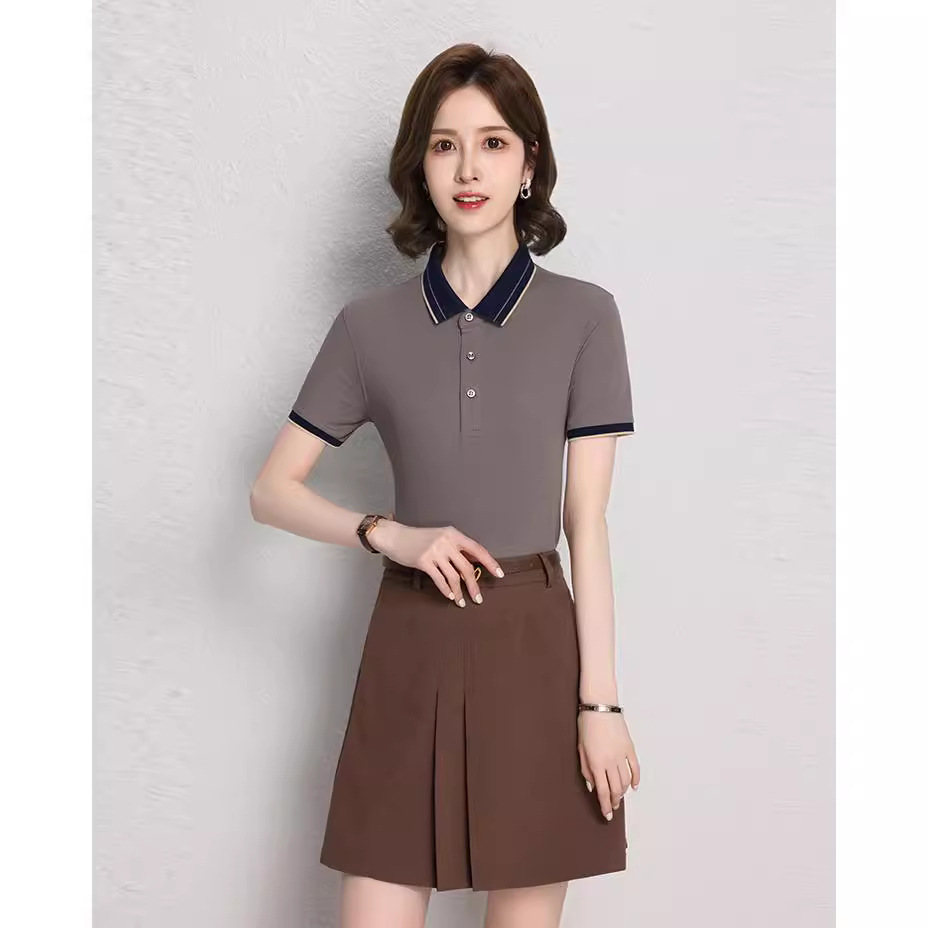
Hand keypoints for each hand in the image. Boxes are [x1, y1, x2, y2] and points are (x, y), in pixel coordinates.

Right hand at [368, 519, 502, 605]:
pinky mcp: (424, 561)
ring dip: (460, 591)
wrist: (395, 536)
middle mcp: (446, 541)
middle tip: (479, 598)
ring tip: (462, 602)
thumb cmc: (418, 538)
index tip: (499, 574)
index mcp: (453, 534)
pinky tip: (451, 597)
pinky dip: (447, 590)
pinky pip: (440, 580)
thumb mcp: (440, 537)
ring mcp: (435, 551)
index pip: (477, 549)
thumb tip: (473, 564)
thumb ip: (455, 548)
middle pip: (467, 567)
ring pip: (454, 576)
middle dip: (474, 585)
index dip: (490, 562)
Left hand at [577, 710, 639, 819]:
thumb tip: (592, 786)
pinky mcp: (630, 748)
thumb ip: (586, 769)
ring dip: (623, 792)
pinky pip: (635, 768)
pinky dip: (636, 779)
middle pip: (616, 789)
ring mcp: (622, 755)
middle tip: (613, 808)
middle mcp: (610, 762)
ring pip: (626, 781)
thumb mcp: (580, 748)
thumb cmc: (586, 724)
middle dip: (615, 801)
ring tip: (620, 798)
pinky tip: (634, 786)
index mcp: (596, 763)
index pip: (603, 792)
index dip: (605, 806)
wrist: (600, 706)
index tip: (607, 815)